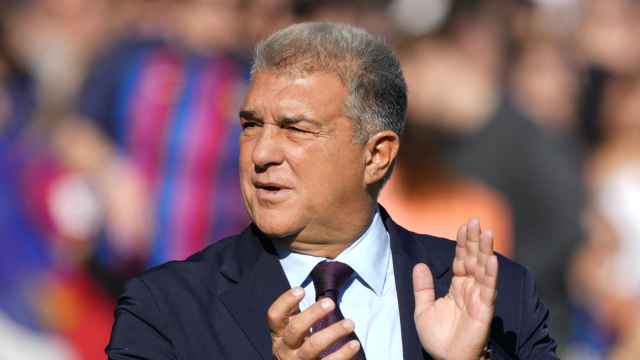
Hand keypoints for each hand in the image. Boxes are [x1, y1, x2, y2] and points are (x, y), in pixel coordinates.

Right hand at [267, 287, 361, 358]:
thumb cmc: (297, 344)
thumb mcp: (290, 328)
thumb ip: (295, 312)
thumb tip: (305, 292)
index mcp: (278, 333)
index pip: (274, 316)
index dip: (285, 302)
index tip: (301, 290)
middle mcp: (285, 348)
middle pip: (295, 329)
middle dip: (313, 314)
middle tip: (330, 303)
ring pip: (313, 347)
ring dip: (333, 333)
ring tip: (350, 323)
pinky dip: (343, 353)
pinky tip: (354, 344)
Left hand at [413, 219, 497, 359]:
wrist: (445, 359)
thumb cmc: (437, 338)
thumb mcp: (422, 309)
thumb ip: (422, 287)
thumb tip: (419, 265)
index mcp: (457, 287)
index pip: (461, 260)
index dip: (462, 243)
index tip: (463, 225)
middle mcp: (470, 289)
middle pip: (473, 259)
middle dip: (474, 240)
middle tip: (475, 220)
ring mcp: (478, 299)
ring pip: (483, 270)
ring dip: (485, 251)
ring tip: (487, 232)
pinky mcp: (484, 311)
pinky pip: (488, 290)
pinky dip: (490, 275)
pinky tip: (491, 260)